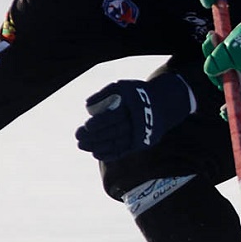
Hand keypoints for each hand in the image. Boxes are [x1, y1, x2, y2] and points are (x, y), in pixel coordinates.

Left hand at [76, 74, 194, 161]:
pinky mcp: (140, 144)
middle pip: (114, 132)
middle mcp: (139, 123)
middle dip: (94, 136)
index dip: (100, 122)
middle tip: (78, 136)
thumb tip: (87, 106)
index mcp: (134, 107)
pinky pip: (124, 152)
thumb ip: (105, 93)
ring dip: (98, 146)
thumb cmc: (137, 94)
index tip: (86, 125)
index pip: (114, 117)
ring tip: (82, 145)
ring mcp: (140, 135)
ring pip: (117, 144)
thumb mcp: (123, 86)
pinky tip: (96, 153)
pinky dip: (110, 154)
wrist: (162, 104)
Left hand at [202, 0, 240, 107]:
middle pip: (225, 77)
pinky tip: (214, 34)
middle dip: (213, 65)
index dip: (232, 108)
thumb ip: (216, 64)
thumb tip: (209, 70)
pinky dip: (221, 45)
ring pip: (225, 62)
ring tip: (211, 36)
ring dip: (214, 51)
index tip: (222, 112)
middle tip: (208, 46)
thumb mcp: (228, 54)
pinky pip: (229, 51)